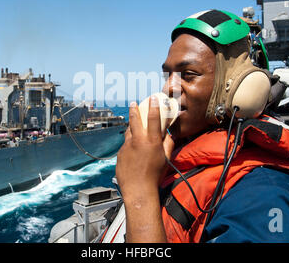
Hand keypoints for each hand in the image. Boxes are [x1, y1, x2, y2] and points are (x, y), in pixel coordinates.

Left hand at [116, 96, 169, 241]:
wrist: (138, 190)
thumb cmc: (154, 176)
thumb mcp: (166, 159)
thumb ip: (168, 145)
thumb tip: (169, 135)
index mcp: (151, 142)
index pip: (153, 119)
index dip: (154, 106)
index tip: (153, 98)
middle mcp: (138, 141)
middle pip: (135, 120)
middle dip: (135, 109)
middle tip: (133, 103)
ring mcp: (127, 147)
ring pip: (128, 132)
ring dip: (130, 126)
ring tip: (132, 122)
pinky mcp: (120, 154)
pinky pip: (125, 145)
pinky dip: (129, 144)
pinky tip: (132, 149)